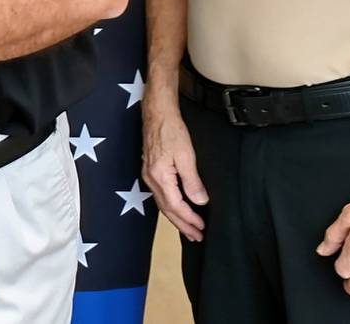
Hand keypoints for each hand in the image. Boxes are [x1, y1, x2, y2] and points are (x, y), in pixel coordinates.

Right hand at [141, 101, 208, 240]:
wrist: (157, 113)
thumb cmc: (171, 130)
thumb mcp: (186, 155)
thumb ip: (192, 181)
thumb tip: (200, 201)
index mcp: (159, 177)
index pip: (175, 206)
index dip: (189, 219)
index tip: (202, 228)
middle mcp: (150, 179)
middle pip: (167, 210)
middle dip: (182, 225)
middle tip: (196, 236)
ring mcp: (148, 175)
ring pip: (162, 204)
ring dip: (176, 218)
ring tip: (189, 228)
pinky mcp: (150, 170)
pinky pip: (160, 195)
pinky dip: (170, 207)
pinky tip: (177, 209)